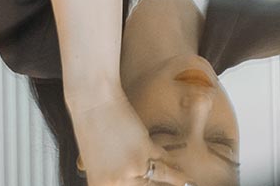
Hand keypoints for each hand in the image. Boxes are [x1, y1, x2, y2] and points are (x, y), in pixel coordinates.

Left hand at [69, 91, 191, 185]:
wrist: (93, 102)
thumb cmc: (90, 128)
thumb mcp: (95, 162)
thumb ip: (112, 180)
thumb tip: (129, 184)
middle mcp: (116, 183)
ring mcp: (131, 169)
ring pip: (162, 181)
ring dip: (178, 182)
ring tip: (189, 184)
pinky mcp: (144, 150)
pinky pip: (166, 163)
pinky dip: (176, 166)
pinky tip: (182, 170)